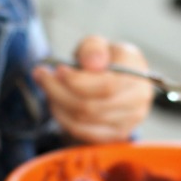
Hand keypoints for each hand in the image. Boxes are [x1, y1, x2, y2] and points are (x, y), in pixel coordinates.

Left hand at [33, 35, 154, 143]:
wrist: (114, 80)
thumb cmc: (103, 60)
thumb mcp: (96, 45)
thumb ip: (92, 48)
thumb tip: (92, 63)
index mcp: (136, 70)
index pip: (107, 85)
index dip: (77, 81)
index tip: (57, 70)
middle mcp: (138, 98)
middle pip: (91, 106)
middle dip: (59, 92)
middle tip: (42, 77)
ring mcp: (130, 120)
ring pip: (83, 121)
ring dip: (58, 104)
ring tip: (48, 88)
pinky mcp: (116, 135)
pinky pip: (82, 132)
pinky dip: (63, 119)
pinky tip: (56, 103)